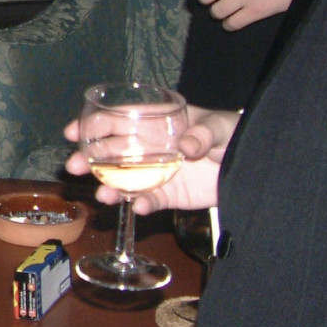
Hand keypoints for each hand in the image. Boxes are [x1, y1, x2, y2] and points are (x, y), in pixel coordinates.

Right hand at [63, 104, 238, 213]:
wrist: (253, 167)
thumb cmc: (233, 135)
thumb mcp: (220, 127)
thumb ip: (204, 133)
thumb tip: (187, 145)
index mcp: (155, 122)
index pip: (117, 119)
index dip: (93, 124)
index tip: (74, 132)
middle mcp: (148, 146)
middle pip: (111, 150)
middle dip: (90, 158)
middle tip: (74, 166)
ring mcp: (156, 172)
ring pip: (123, 179)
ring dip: (108, 186)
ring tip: (101, 196)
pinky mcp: (169, 194)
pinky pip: (150, 200)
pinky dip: (142, 204)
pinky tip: (138, 207)